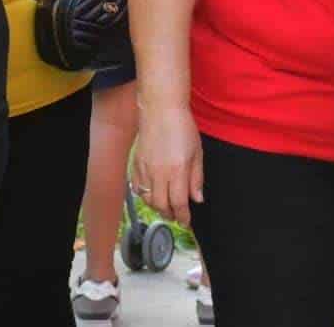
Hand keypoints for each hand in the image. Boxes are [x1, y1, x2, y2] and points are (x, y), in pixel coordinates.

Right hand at [134, 105, 203, 226]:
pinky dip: (145, 195)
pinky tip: (153, 194)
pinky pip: (137, 188)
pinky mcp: (135, 165)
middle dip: (170, 214)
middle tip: (177, 216)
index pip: (179, 203)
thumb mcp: (198, 152)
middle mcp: (159, 173)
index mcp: (178, 170)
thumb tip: (197, 198)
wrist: (161, 111)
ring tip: (166, 207)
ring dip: (158, 207)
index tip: (187, 222)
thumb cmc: (183, 128)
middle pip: (162, 205)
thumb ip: (197, 178)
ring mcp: (145, 170)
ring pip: (148, 199)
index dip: (183, 216)